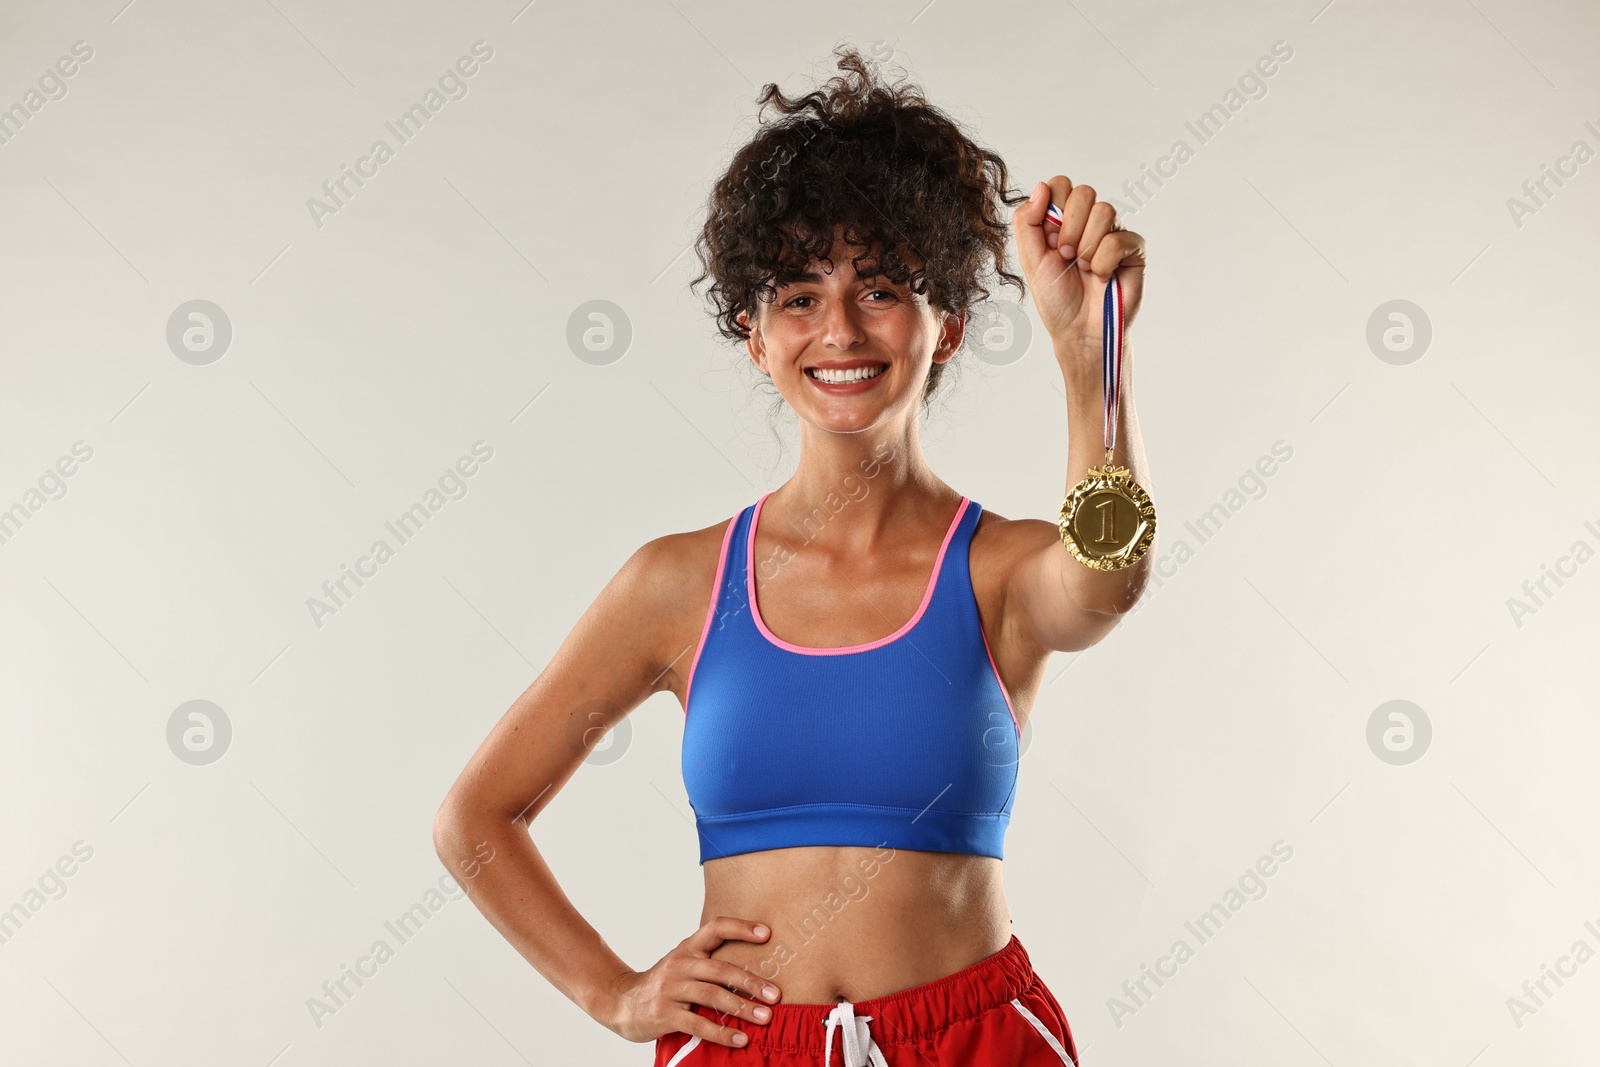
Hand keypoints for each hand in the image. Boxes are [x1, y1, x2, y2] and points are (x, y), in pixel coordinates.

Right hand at [596, 916, 781, 1046]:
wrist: (619, 1001)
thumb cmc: (662, 984)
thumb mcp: (682, 964)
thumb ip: (709, 963)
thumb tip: (756, 970)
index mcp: (687, 948)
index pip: (715, 928)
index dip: (741, 927)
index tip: (767, 933)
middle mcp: (680, 964)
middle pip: (720, 969)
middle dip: (751, 982)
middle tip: (776, 995)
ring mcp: (670, 988)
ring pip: (712, 996)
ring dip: (742, 1008)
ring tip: (765, 1018)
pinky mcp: (664, 1013)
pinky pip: (698, 1023)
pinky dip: (721, 1032)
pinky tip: (740, 1039)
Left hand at [1013, 176, 1145, 363]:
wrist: (1079, 330)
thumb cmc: (1057, 298)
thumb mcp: (1030, 259)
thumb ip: (1027, 222)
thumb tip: (1041, 186)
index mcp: (1064, 219)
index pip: (1060, 185)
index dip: (1052, 209)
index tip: (1049, 241)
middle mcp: (1090, 221)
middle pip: (1084, 192)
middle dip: (1069, 228)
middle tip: (1065, 256)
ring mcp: (1114, 232)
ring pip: (1104, 211)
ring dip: (1086, 247)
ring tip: (1083, 268)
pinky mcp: (1134, 248)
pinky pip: (1119, 239)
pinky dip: (1103, 262)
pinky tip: (1102, 276)